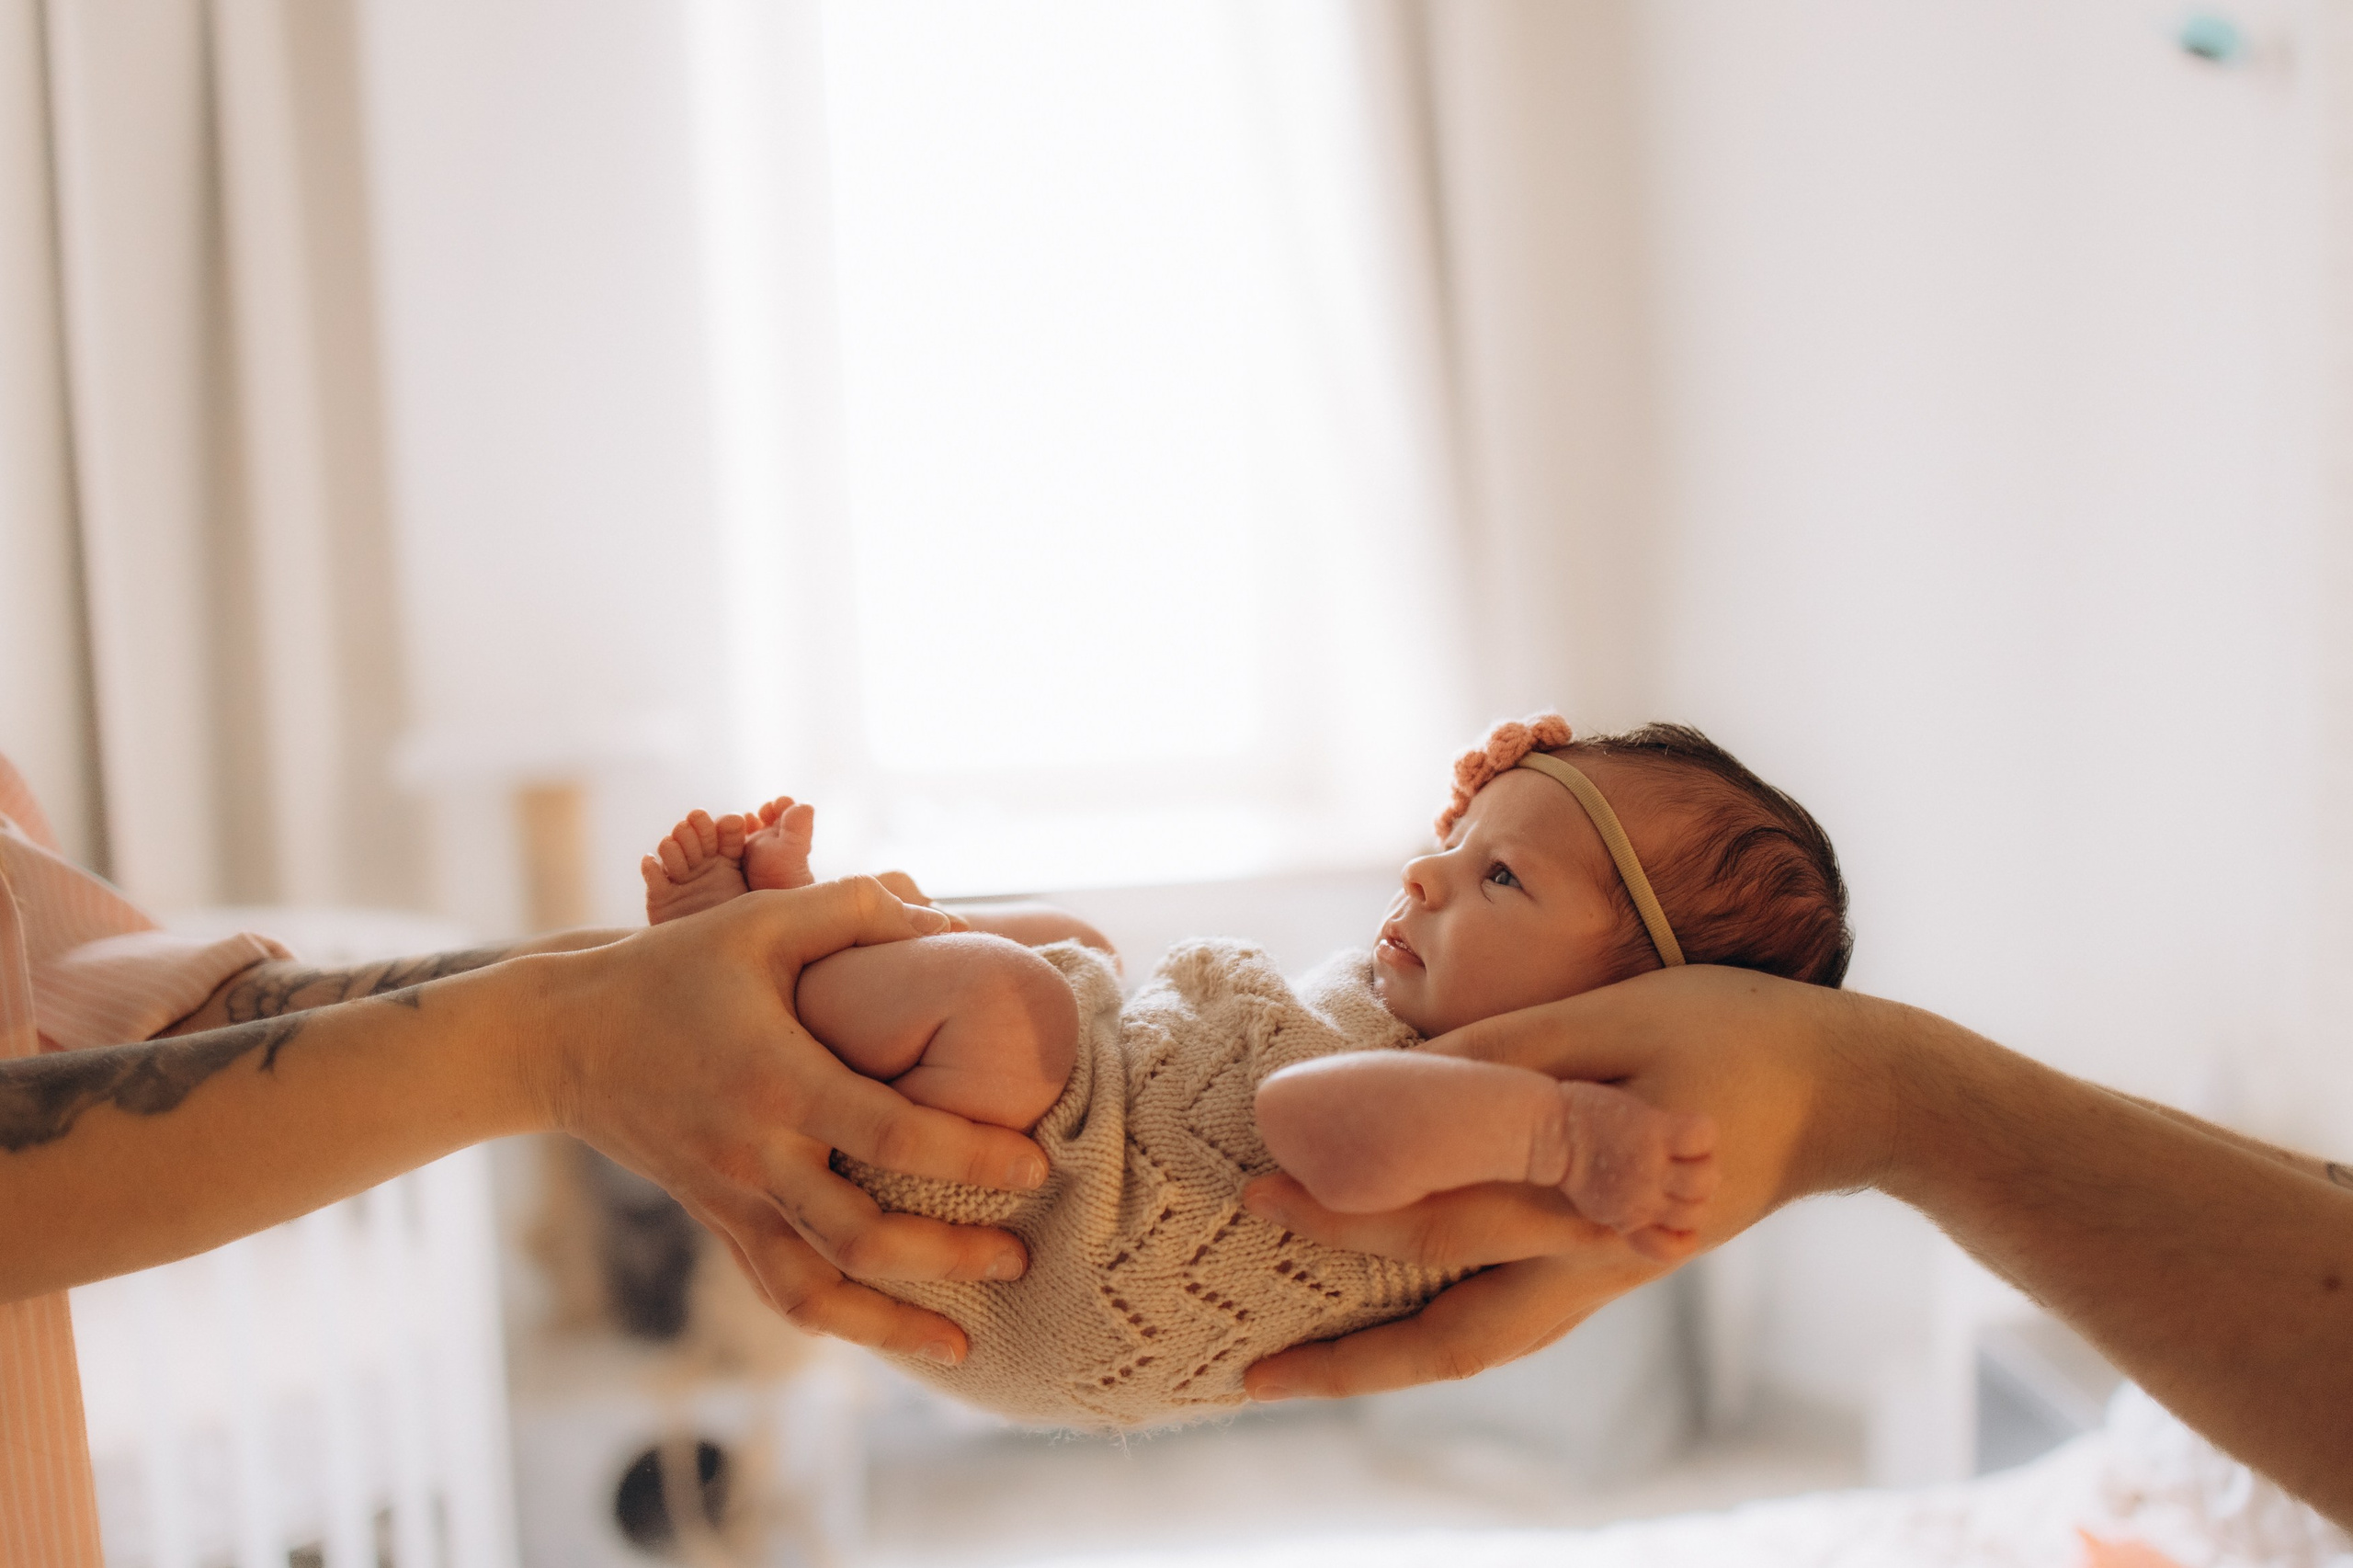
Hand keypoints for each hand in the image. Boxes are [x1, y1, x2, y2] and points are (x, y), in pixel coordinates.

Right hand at [541, 876, 1049, 1363]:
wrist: (565, 1037)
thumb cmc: (671, 968)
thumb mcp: (760, 921)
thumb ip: (855, 908)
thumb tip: (949, 920)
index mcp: (781, 1080)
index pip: (895, 1136)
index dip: (972, 1158)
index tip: (1034, 1169)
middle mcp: (757, 1154)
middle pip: (865, 1237)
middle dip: (951, 1257)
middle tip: (1021, 1258)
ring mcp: (732, 1198)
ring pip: (817, 1292)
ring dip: (892, 1326)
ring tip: (961, 1346)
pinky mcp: (716, 1218)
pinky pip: (777, 1291)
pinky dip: (834, 1321)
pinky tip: (884, 1336)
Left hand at [1241, 965, 1895, 1399]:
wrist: (1851, 1094)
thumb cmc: (1734, 1034)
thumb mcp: (1621, 1014)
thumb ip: (1510, 1048)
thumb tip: (1398, 1071)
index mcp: (1592, 1198)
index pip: (1438, 1217)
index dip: (1341, 1208)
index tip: (1261, 1190)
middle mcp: (1593, 1260)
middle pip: (1449, 1330)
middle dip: (1346, 1345)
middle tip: (1253, 1356)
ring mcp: (1608, 1277)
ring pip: (1482, 1350)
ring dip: (1392, 1370)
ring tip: (1308, 1379)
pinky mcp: (1618, 1271)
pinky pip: (1515, 1327)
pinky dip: (1446, 1341)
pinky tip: (1398, 1338)